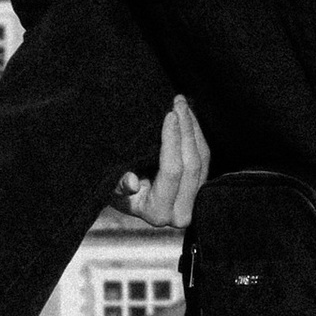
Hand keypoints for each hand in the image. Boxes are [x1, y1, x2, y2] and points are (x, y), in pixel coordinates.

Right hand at [117, 97, 210, 230]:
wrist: (127, 198)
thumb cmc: (114, 190)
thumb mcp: (110, 188)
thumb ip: (119, 185)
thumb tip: (132, 182)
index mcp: (158, 213)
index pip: (172, 171)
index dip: (173, 141)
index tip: (169, 114)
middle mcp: (181, 213)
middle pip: (191, 163)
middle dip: (187, 129)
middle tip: (178, 102)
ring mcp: (194, 202)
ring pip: (202, 159)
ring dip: (194, 128)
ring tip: (182, 104)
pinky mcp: (200, 189)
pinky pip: (205, 158)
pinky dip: (197, 135)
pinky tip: (188, 117)